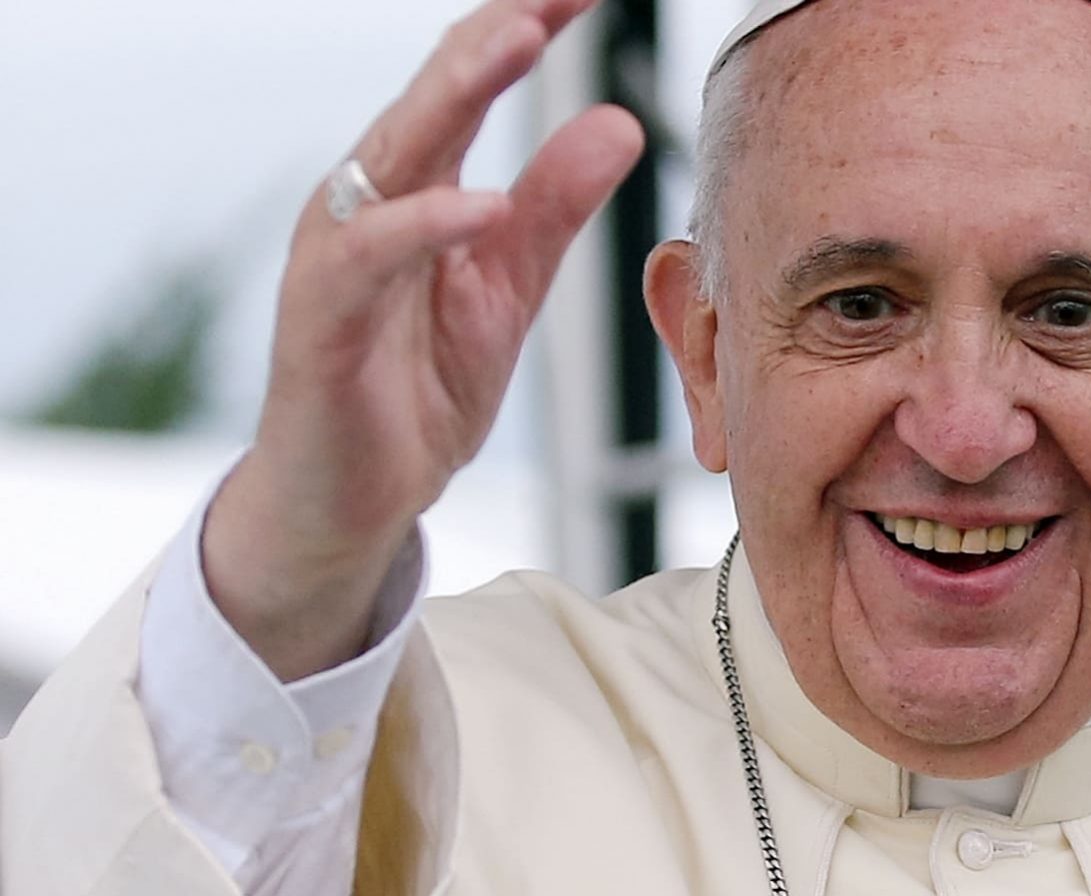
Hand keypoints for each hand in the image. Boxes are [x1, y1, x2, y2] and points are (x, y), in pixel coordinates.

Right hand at [203, 0, 643, 680]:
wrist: (350, 500)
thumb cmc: (415, 386)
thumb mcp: (509, 286)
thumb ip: (555, 205)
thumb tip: (617, 123)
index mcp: (417, 183)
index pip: (472, 79)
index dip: (528, 23)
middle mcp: (369, 200)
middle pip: (433, 91)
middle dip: (495, 29)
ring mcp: (339, 254)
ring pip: (393, 152)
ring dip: (456, 91)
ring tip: (521, 41)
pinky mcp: (320, 320)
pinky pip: (367, 259)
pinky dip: (424, 226)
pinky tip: (481, 205)